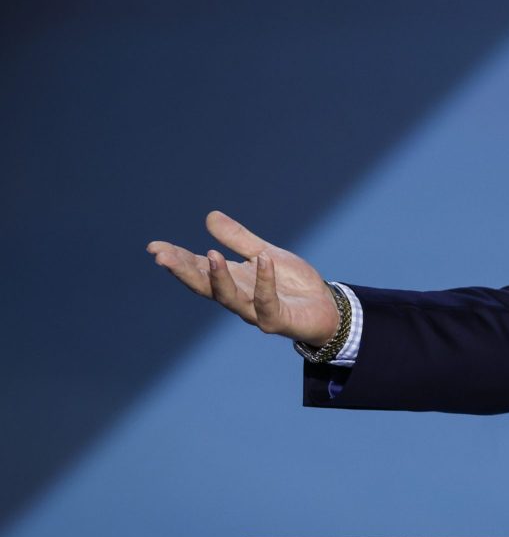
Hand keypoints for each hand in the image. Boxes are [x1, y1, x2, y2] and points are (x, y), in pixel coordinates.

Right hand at [146, 211, 339, 344]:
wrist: (326, 308)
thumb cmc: (293, 284)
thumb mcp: (264, 253)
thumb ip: (239, 239)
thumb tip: (210, 216)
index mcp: (232, 281)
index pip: (198, 269)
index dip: (177, 259)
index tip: (155, 247)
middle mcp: (238, 298)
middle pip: (204, 286)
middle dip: (183, 271)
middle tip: (162, 257)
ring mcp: (256, 312)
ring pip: (230, 298)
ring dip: (218, 278)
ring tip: (210, 254)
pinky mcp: (277, 320)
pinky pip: (267, 303)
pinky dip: (264, 282)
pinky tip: (263, 260)